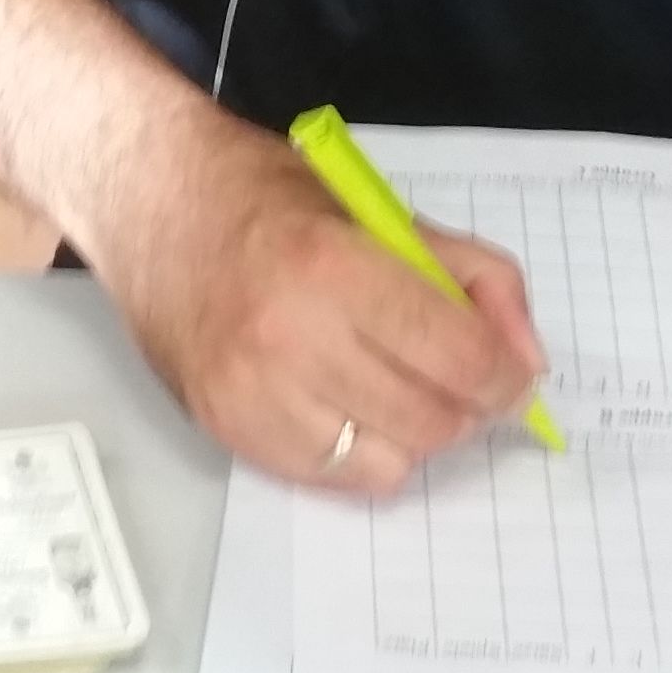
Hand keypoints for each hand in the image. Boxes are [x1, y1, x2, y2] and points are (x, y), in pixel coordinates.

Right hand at [87, 116, 544, 495]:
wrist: (144, 198)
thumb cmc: (263, 193)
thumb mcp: (378, 207)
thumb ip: (468, 273)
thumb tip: (527, 359)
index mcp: (334, 265)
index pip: (458, 357)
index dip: (506, 376)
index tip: (513, 374)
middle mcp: (289, 339)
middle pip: (431, 421)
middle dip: (466, 407)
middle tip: (457, 379)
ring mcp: (250, 393)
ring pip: (386, 463)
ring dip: (412, 432)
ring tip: (396, 388)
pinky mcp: (222, 427)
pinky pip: (327, 478)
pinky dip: (357, 452)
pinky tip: (347, 406)